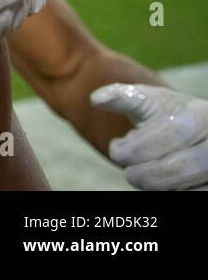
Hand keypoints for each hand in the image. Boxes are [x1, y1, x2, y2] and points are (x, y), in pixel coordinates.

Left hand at [91, 83, 207, 189]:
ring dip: (155, 185)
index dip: (136, 147)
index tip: (116, 148)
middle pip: (176, 168)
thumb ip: (121, 97)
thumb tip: (96, 99)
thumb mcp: (143, 99)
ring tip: (143, 173)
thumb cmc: (161, 113)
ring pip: (184, 189)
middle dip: (142, 173)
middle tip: (129, 170)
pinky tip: (160, 181)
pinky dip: (169, 192)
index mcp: (200, 114)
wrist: (187, 129)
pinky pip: (191, 196)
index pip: (171, 135)